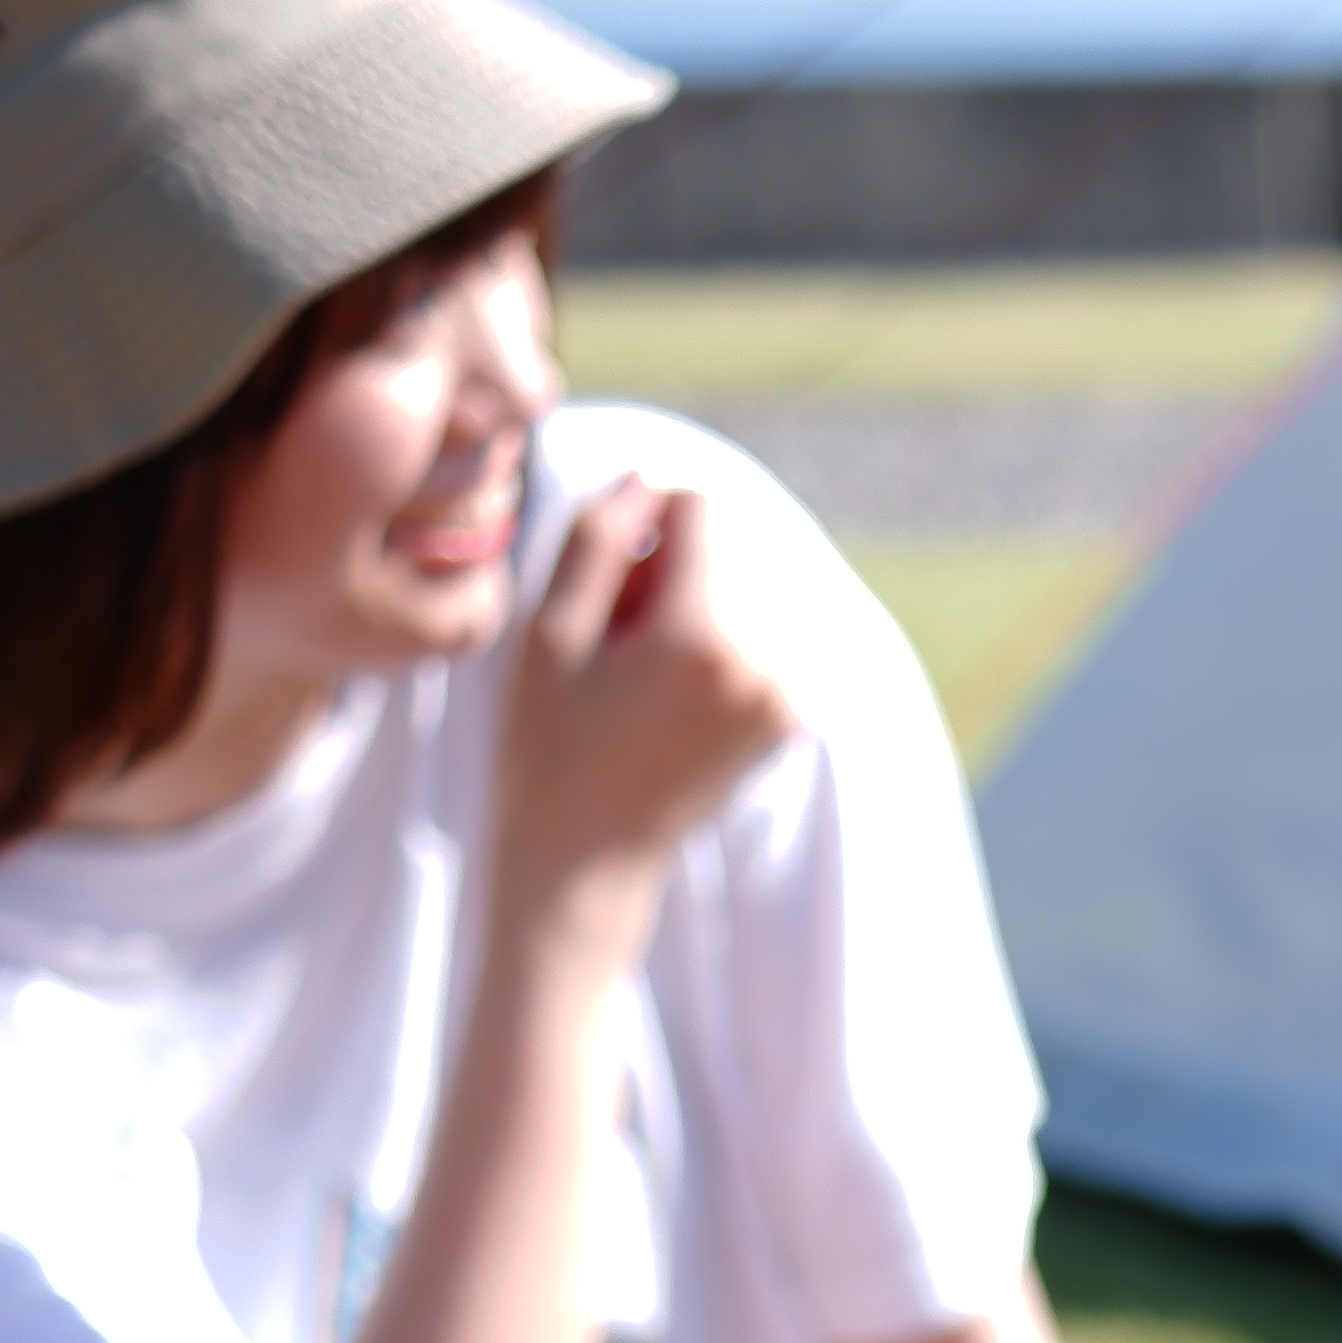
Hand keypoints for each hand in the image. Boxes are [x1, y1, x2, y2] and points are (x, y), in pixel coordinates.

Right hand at [490, 481, 796, 923]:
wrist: (588, 863)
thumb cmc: (548, 747)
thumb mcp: (548, 632)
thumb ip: (599, 539)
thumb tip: (648, 479)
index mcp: (706, 640)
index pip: (703, 507)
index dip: (646, 523)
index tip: (608, 581)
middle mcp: (767, 666)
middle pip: (731, 547)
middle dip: (672, 569)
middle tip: (616, 641)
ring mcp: (790, 696)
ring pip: (745, 589)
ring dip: (691, 606)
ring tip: (638, 672)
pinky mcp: (793, 717)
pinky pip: (758, 633)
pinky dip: (714, 642)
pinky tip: (666, 692)